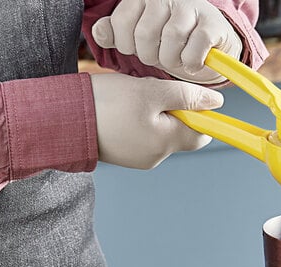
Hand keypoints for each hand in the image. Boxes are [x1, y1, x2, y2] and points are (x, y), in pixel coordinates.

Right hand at [89, 72, 223, 168]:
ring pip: (160, 133)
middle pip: (180, 133)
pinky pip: (142, 137)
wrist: (64, 121)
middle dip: (173, 111)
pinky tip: (121, 111)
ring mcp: (139, 159)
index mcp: (167, 143)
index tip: (187, 98)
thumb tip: (216, 103)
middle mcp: (156, 157)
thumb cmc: (107, 106)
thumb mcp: (152, 92)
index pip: (202, 135)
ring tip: (131, 102)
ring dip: (154, 114)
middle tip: (152, 94)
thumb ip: (186, 97)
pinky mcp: (124, 155)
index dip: (201, 115)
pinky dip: (138, 122)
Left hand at [92, 0, 241, 83]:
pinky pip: (193, 50)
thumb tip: (98, 33)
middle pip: (144, 35)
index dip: (128, 46)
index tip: (140, 48)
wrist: (212, 41)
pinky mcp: (212, 24)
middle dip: (150, 56)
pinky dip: (191, 63)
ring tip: (176, 59)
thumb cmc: (171, 38)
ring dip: (171, 61)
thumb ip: (116, 32)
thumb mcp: (138, 33)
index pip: (121, 24)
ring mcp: (190, 7)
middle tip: (160, 56)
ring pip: (170, 41)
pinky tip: (192, 63)